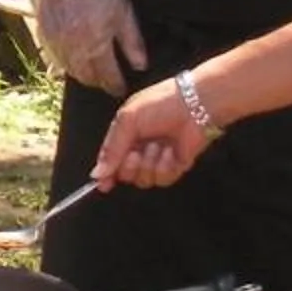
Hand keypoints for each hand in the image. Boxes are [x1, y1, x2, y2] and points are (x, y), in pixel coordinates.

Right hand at [12, 0, 146, 91]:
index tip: (122, 88)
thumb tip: (139, 66)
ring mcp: (55, 45)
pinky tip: (74, 59)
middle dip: (99, 82)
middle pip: (87, 79)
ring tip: (93, 71)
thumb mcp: (122, 10)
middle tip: (108, 80)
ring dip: (82, 75)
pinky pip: (55, 60)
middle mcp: (73, 51)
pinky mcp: (43, 37)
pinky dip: (66, 64)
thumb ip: (132, 42)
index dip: (116, 86)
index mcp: (95, 46)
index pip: (108, 77)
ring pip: (70, 72)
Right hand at [93, 75, 215, 189]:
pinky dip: (165, 166)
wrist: (195, 105)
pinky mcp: (175, 167)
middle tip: (136, 153)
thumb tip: (96, 175)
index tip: (103, 185)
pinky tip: (171, 151)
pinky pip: (163, 179)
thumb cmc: (159, 105)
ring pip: (144, 180)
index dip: (106, 175)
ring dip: (149, 164)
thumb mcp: (128, 120)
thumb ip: (111, 149)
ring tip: (158, 146)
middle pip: (126, 175)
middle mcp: (140, 150)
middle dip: (129, 167)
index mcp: (125, 136)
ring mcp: (157, 160)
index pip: (111, 162)